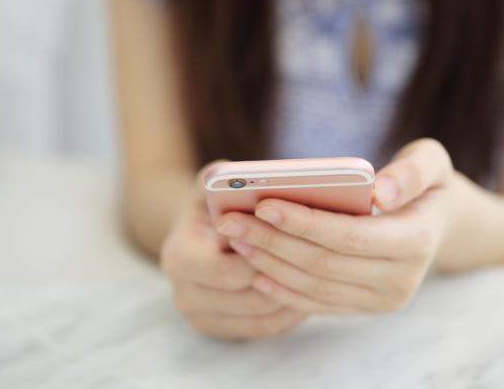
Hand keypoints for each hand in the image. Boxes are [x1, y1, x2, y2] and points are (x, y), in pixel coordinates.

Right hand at [160, 163, 307, 338]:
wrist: (197, 239)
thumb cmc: (211, 208)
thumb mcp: (209, 187)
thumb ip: (217, 179)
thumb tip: (230, 173)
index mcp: (179, 257)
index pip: (226, 270)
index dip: (263, 257)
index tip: (296, 241)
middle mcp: (184, 294)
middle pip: (248, 299)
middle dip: (285, 280)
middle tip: (323, 267)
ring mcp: (202, 318)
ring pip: (261, 318)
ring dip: (293, 299)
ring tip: (324, 279)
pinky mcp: (221, 331)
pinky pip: (264, 329)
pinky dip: (289, 314)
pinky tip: (311, 292)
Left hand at [217, 139, 454, 314]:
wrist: (436, 223)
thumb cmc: (425, 185)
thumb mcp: (431, 162)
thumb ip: (412, 171)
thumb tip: (381, 189)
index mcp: (417, 241)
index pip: (349, 237)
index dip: (304, 223)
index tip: (263, 205)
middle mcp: (402, 281)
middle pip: (324, 264)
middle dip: (273, 243)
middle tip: (231, 222)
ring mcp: (383, 300)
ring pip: (314, 287)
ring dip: (270, 265)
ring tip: (235, 239)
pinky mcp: (366, 309)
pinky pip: (318, 304)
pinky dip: (283, 288)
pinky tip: (255, 269)